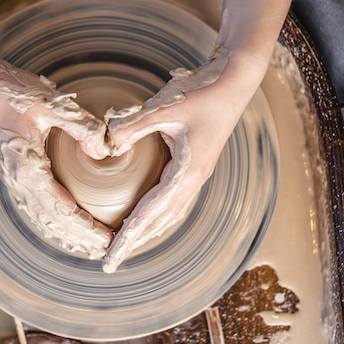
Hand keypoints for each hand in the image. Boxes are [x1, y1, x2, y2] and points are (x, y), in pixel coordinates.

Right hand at [0, 50, 113, 258]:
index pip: (63, 211)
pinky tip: (61, 221)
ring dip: (64, 234)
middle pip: (51, 223)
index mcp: (28, 169)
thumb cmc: (9, 91)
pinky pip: (32, 205)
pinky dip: (50, 221)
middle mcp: (17, 180)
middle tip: (106, 249)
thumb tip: (105, 152)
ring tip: (87, 245)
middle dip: (78, 240)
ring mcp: (11, 177)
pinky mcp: (10, 170)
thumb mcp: (50, 103)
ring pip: (39, 218)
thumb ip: (82, 126)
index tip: (110, 239)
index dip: (87, 229)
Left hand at [102, 47, 264, 272]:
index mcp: (187, 173)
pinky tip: (147, 214)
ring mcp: (196, 174)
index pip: (150, 214)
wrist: (236, 82)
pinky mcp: (196, 165)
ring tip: (125, 244)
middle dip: (134, 242)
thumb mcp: (165, 109)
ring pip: (168, 214)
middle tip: (110, 261)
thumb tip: (107, 147)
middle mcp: (193, 180)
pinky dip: (157, 214)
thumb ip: (133, 126)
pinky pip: (174, 199)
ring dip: (147, 231)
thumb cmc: (205, 93)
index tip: (110, 258)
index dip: (128, 238)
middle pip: (159, 222)